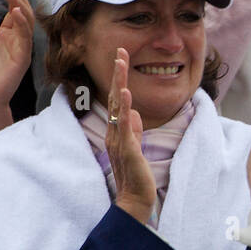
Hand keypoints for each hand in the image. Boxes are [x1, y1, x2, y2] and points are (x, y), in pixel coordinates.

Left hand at [0, 0, 33, 136]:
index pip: (13, 14)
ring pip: (26, 23)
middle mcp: (15, 41)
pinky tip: (16, 12)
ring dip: (21, 6)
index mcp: (5, 38)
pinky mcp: (22, 58)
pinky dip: (22, 23)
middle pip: (22, 15)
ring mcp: (20, 49)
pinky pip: (26, 37)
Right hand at [106, 49, 156, 222]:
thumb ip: (134, 130)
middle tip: (120, 51)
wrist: (134, 199)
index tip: (122, 58)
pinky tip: (127, 94)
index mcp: (117, 130)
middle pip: (116, 97)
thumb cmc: (135, 174)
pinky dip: (126, 109)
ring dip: (121, 83)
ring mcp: (119, 139)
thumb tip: (133, 112)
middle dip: (118, 73)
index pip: (118, 99)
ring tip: (122, 63)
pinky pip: (125, 125)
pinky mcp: (128, 149)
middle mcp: (115, 132)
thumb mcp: (136, 147)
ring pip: (119, 106)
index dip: (120, 78)